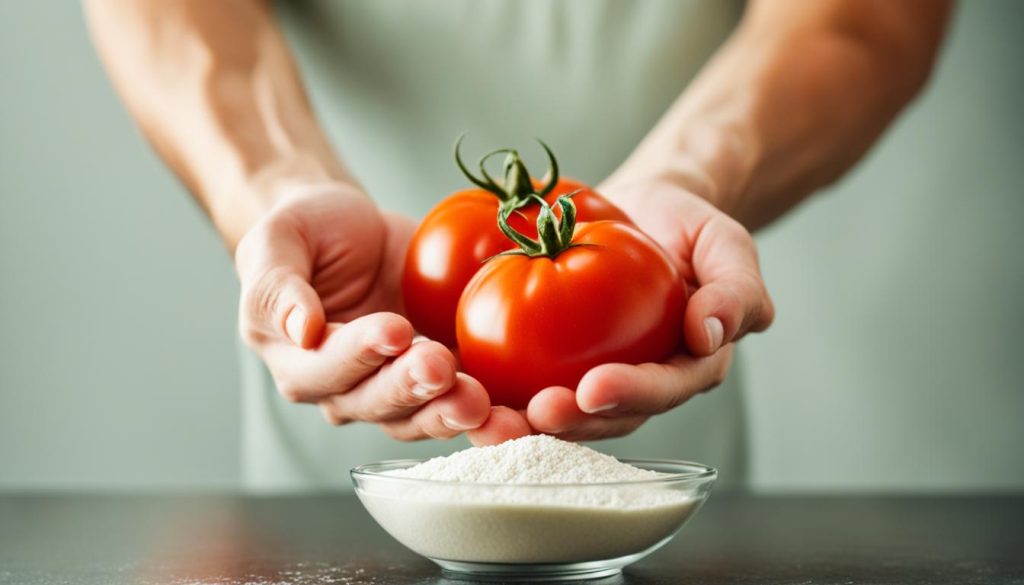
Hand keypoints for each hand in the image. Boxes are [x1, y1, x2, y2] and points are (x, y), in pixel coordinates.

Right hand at [235, 183, 490, 439]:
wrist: (354, 231)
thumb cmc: (309, 232)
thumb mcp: (277, 241)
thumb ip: (279, 286)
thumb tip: (303, 330)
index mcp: (300, 363)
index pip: (327, 368)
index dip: (360, 354)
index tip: (393, 330)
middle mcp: (348, 391)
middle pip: (379, 403)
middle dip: (412, 388)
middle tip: (441, 366)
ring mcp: (400, 390)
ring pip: (423, 417)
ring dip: (454, 413)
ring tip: (482, 403)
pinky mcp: (446, 380)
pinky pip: (466, 402)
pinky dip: (494, 412)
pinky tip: (520, 412)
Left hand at [518, 178, 774, 440]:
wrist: (646, 209)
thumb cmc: (690, 227)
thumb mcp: (727, 246)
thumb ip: (735, 290)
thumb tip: (709, 334)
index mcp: (689, 366)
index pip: (664, 389)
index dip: (631, 394)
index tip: (594, 388)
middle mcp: (642, 383)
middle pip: (609, 417)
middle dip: (573, 422)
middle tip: (538, 412)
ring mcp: (596, 375)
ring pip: (565, 412)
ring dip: (530, 422)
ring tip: (496, 418)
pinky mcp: (556, 362)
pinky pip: (526, 380)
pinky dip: (500, 389)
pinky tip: (468, 386)